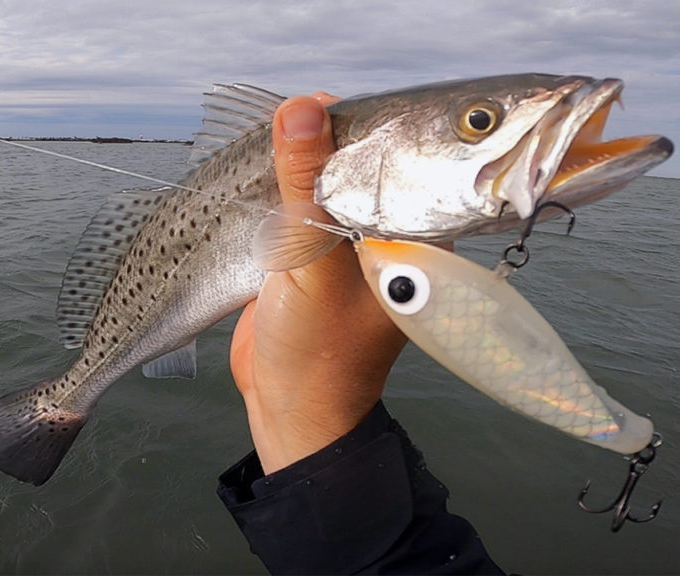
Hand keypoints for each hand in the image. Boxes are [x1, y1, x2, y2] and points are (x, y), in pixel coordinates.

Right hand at [229, 95, 407, 473]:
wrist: (288, 409)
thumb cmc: (319, 349)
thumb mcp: (314, 261)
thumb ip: (307, 185)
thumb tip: (302, 108)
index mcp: (416, 235)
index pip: (405, 161)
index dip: (369, 127)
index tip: (325, 102)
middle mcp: (390, 234)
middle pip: (364, 167)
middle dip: (329, 138)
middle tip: (294, 113)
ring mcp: (351, 244)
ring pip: (329, 184)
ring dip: (301, 162)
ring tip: (274, 130)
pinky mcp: (316, 256)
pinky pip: (303, 207)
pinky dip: (282, 187)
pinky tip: (263, 165)